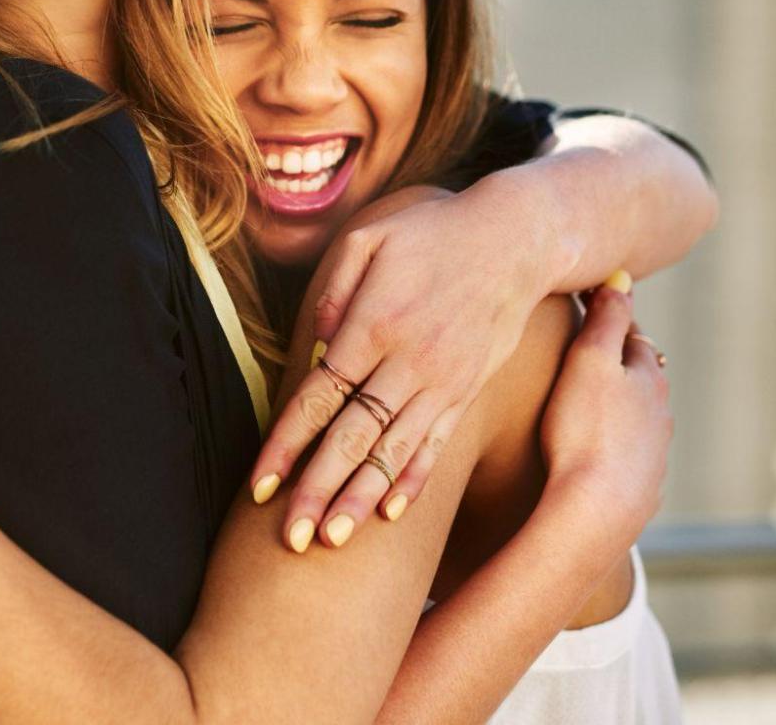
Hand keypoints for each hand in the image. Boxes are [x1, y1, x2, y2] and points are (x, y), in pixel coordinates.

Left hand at [255, 181, 555, 548]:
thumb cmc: (430, 233)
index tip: (259, 486)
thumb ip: (333, 287)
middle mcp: (408, 363)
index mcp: (373, 326)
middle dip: (317, 490)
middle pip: (353, 437)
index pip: (319, 397)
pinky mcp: (467, 391)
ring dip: (361, 499)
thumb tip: (315, 341)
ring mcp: (442, 383)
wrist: (516, 239)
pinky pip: (437, 444)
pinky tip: (391, 515)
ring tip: (332, 542)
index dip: (286, 445)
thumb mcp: (369, 236)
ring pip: (394, 452)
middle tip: (290, 539)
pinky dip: (413, 480)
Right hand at [540, 286, 670, 544]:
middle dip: (618, 360)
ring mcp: (653, 452)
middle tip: (588, 349)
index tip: (585, 302)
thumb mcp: (589, 361)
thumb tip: (623, 276)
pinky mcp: (640, 485)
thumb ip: (607, 318)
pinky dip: (615, 442)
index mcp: (648, 377)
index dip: (609, 316)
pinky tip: (600, 449)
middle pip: (640, 376)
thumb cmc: (585, 430)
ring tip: (590, 399)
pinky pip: (629, 453)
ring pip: (639, 416)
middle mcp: (659, 412)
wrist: (596, 509)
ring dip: (619, 404)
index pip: (631, 334)